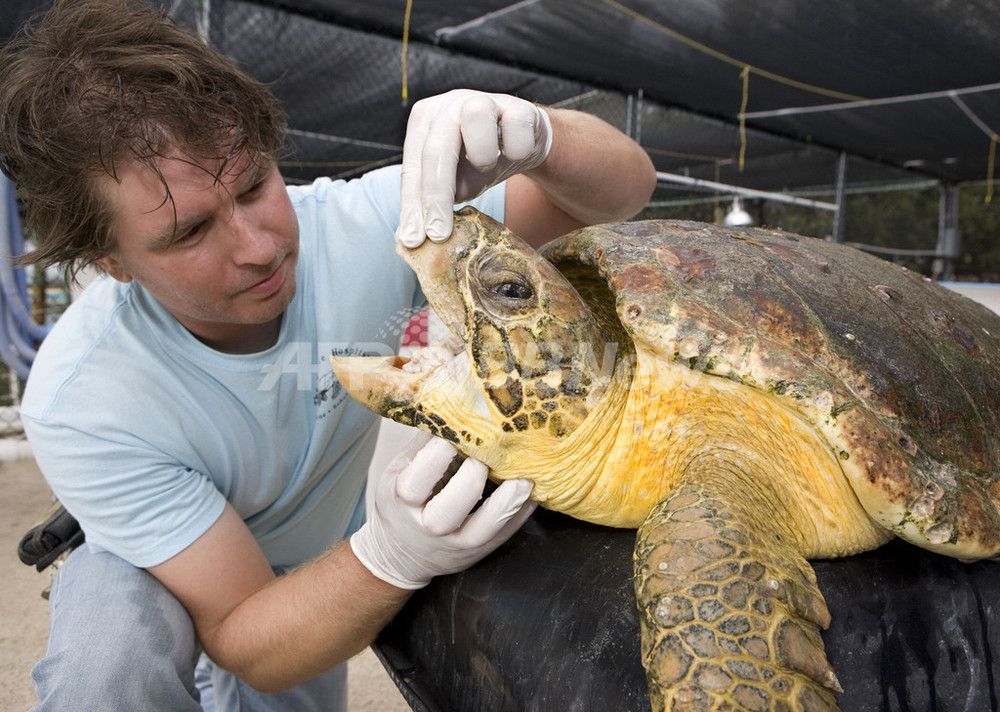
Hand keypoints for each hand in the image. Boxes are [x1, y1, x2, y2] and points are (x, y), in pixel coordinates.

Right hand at [351, 431, 536, 588]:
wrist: (400, 554)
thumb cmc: (402, 502)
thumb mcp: (400, 471)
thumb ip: (424, 441)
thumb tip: (451, 398)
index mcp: (403, 499)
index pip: (418, 478)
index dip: (439, 453)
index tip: (457, 430)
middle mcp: (428, 525)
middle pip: (450, 508)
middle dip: (472, 477)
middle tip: (487, 455)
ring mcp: (456, 542)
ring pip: (483, 527)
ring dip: (508, 501)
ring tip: (525, 478)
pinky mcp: (480, 550)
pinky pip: (506, 533)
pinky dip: (522, 511)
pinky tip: (534, 491)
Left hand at [396, 89, 552, 247]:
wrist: (524, 139)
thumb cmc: (481, 159)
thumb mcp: (455, 181)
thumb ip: (435, 199)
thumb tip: (414, 236)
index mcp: (425, 121)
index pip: (413, 167)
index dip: (412, 206)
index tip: (413, 240)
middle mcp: (449, 105)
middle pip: (436, 150)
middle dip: (436, 197)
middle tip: (438, 234)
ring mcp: (483, 100)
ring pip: (475, 120)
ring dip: (482, 156)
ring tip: (487, 167)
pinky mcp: (518, 106)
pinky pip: (517, 130)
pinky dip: (517, 150)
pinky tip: (514, 154)